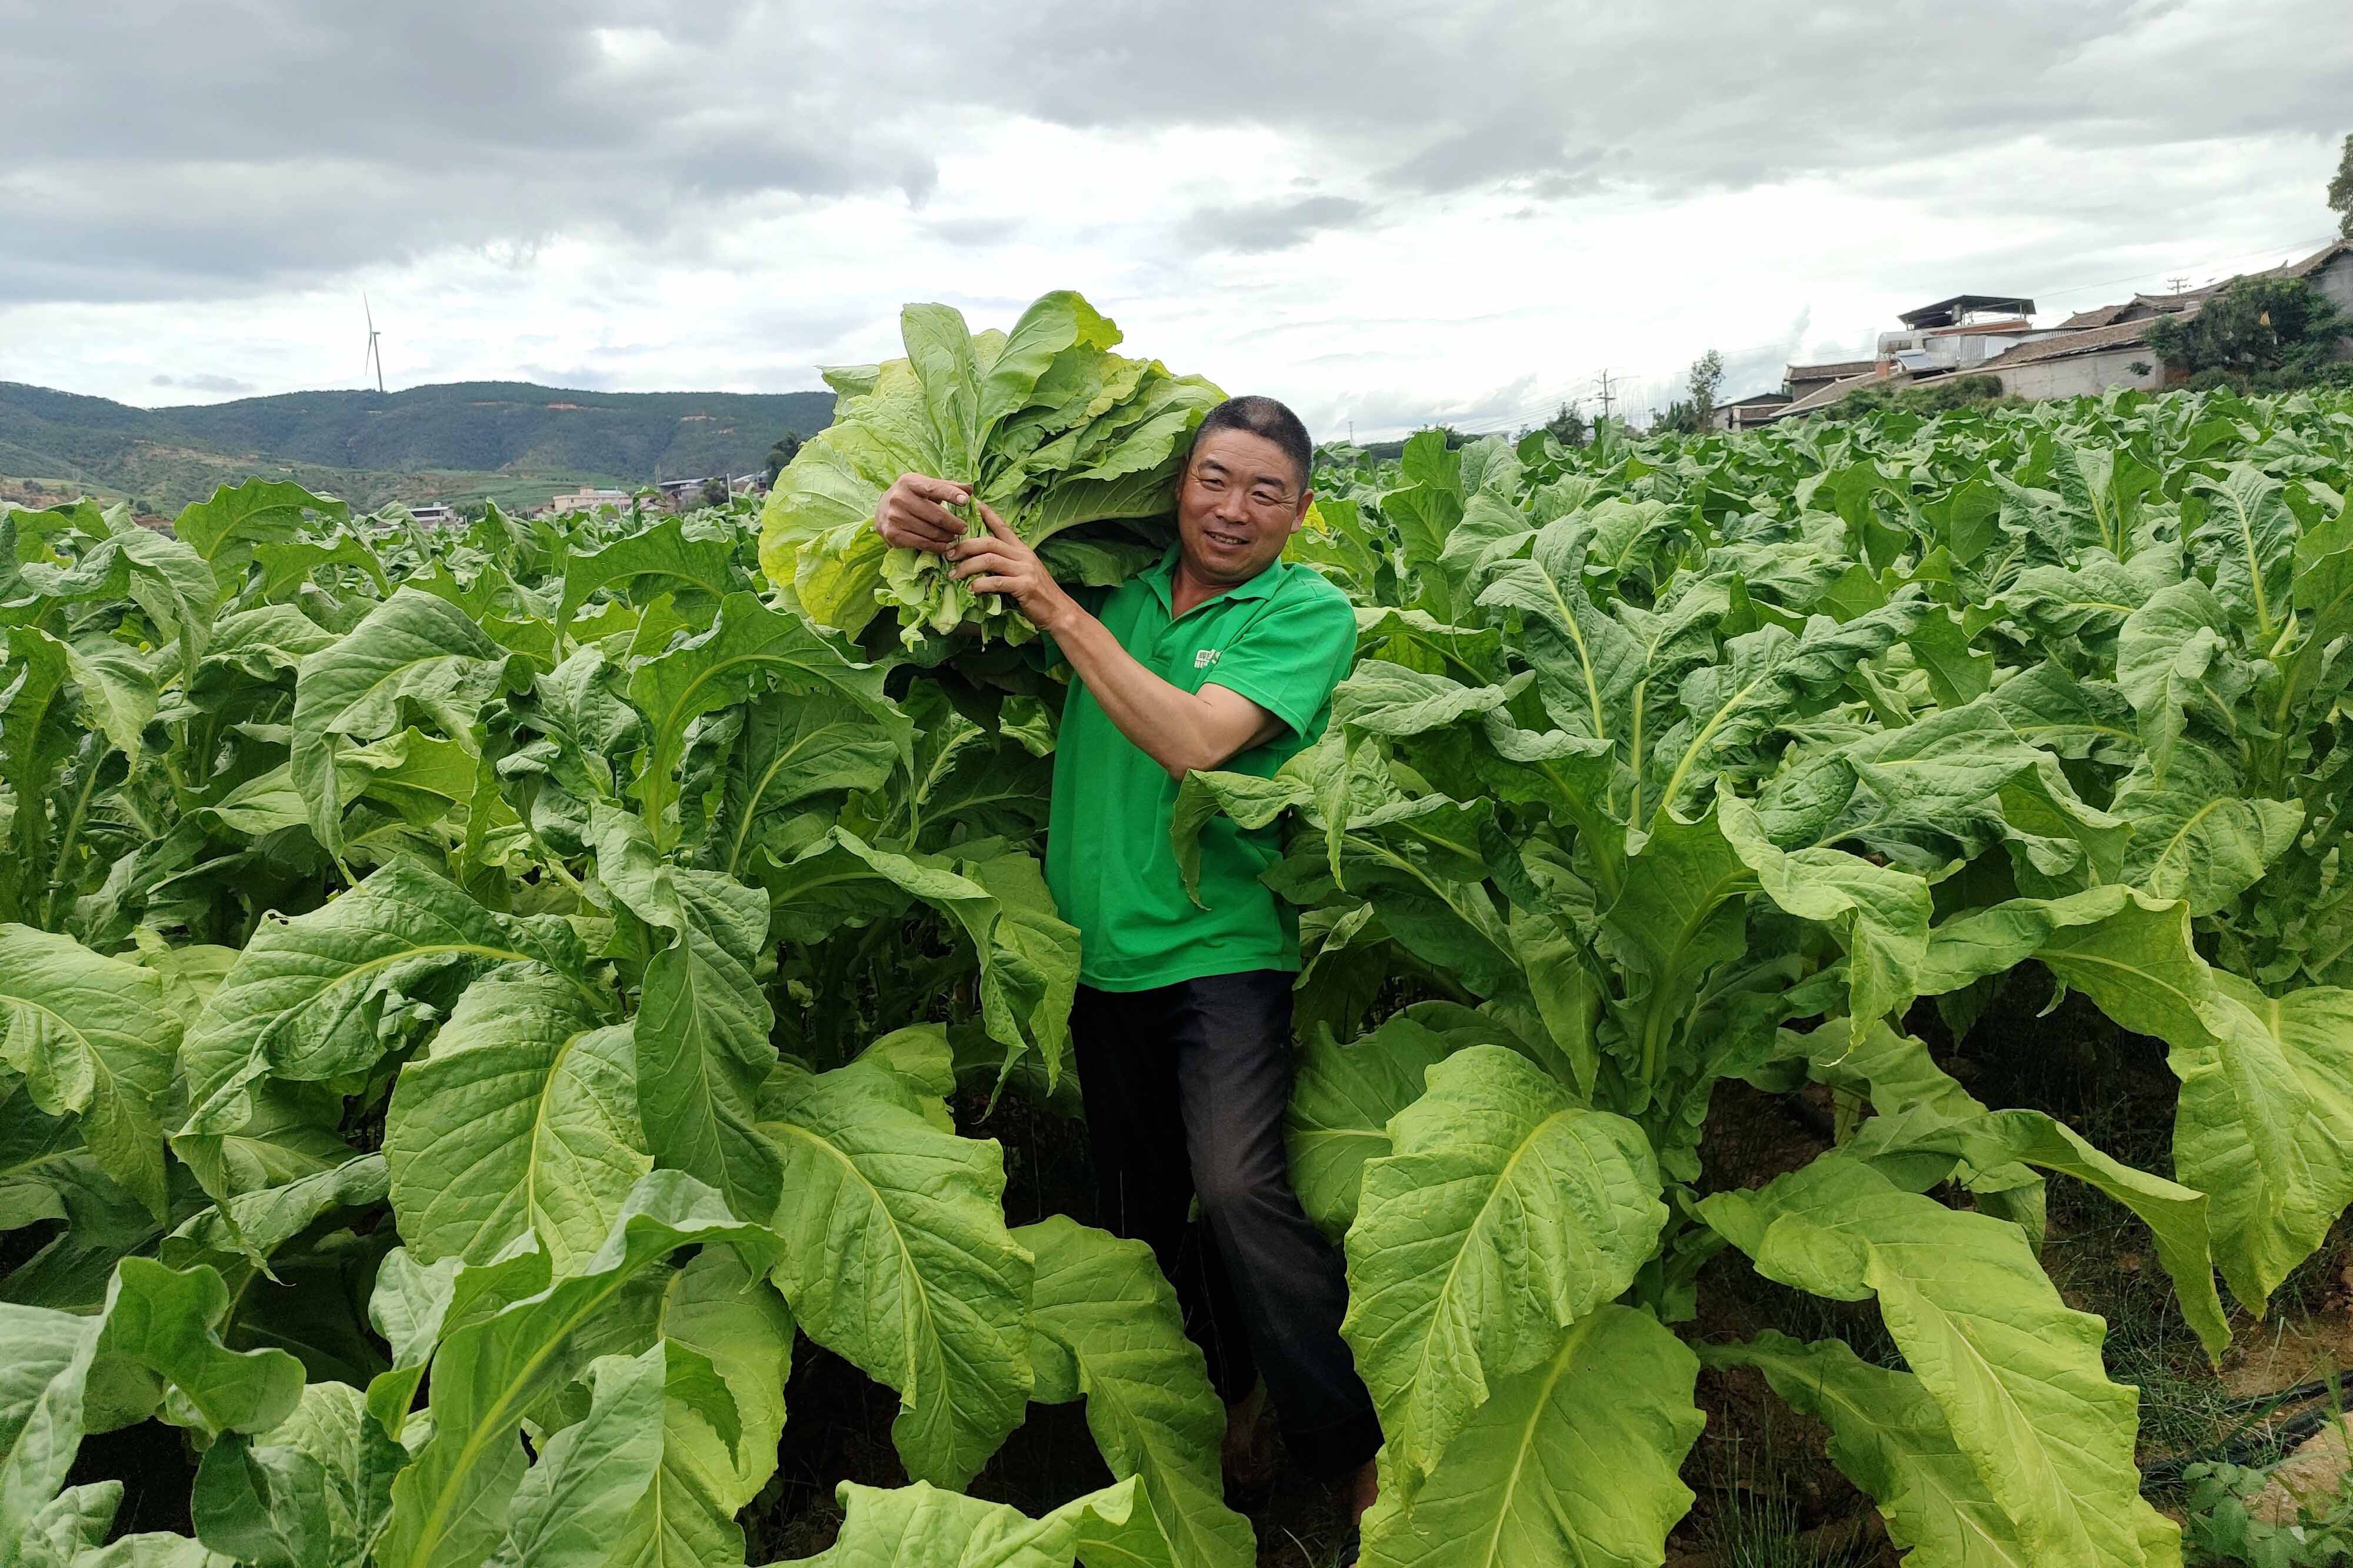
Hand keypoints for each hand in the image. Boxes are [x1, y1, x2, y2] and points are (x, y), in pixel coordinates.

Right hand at [875, 473, 971, 553]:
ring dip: (947, 537)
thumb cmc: (910, 496)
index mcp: (909, 482)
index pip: (934, 488)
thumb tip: (970, 488)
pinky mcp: (893, 534)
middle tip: (963, 528)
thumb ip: (947, 486)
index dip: (951, 494)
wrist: (881, 510)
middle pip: (936, 515)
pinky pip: (922, 543)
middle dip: (954, 524)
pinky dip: (937, 547)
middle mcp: (900, 498)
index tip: (966, 500)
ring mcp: (895, 517)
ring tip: (954, 537)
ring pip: (931, 531)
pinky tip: (945, 546)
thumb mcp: (924, 486)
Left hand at [948, 504, 1074, 629]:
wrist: (1058, 611)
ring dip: (967, 566)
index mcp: (1022, 549)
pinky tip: (972, 589)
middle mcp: (1023, 555)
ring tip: (954, 574)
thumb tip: (980, 563)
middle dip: (965, 546)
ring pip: (989, 559)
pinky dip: (981, 584)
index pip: (1002, 527)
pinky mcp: (1024, 586)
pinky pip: (997, 581)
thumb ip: (1006, 564)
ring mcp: (1024, 569)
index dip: (987, 515)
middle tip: (949, 554)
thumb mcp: (1023, 572)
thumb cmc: (1038, 594)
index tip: (973, 504)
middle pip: (989, 542)